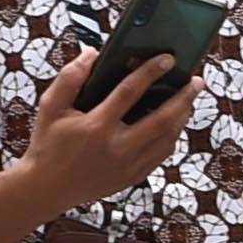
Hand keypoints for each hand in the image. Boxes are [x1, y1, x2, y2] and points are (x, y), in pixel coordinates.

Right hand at [18, 46, 193, 214]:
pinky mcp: (133, 177)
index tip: (168, 59)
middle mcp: (117, 147)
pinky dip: (172, 136)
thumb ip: (70, 78)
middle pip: (162, 119)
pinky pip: (162, 154)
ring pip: (168, 138)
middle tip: (197, 81)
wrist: (45, 189)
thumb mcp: (50, 107)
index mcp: (96, 127)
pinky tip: (174, 123)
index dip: (150, 72)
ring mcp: (128, 165)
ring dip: (182, 116)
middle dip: (184, 97)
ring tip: (189, 99)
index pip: (130, 92)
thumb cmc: (48, 144)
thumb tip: (92, 54)